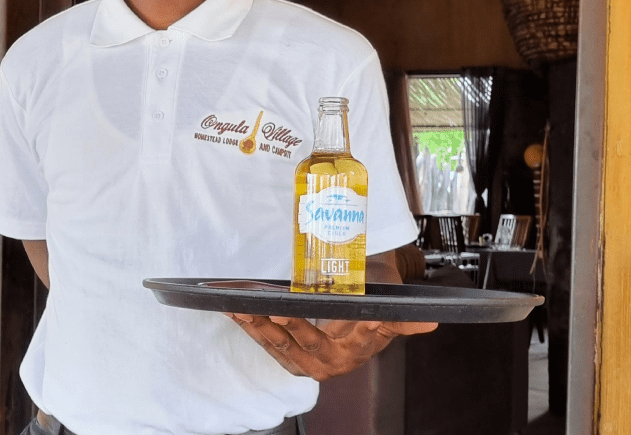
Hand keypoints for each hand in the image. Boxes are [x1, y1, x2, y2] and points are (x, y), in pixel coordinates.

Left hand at [227, 249, 436, 379]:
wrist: (371, 309)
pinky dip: (252, 328)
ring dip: (256, 328)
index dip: (305, 328)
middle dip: (274, 328)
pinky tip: (236, 312)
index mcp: (350, 353)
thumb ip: (404, 318)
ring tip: (239, 308)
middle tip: (259, 309)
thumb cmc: (377, 301)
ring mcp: (308, 361)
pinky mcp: (292, 354)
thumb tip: (428, 323)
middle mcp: (327, 363)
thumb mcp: (392, 307)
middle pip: (296, 345)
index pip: (326, 340)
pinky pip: (269, 344)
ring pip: (278, 346)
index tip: (285, 311)